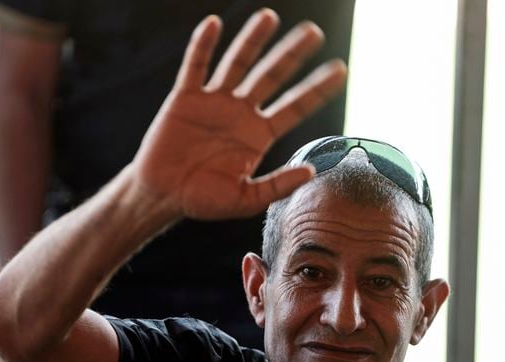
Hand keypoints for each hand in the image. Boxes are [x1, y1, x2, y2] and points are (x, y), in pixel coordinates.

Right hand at [132, 8, 346, 220]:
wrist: (163, 196)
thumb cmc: (204, 200)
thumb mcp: (246, 200)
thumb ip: (278, 185)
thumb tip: (311, 171)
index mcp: (259, 135)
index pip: (295, 106)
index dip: (316, 89)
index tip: (340, 70)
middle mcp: (240, 113)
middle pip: (272, 76)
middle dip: (292, 54)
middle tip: (314, 32)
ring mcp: (214, 102)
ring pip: (237, 63)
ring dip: (253, 40)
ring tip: (270, 17)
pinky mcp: (185, 98)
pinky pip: (195, 66)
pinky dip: (202, 45)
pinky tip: (214, 24)